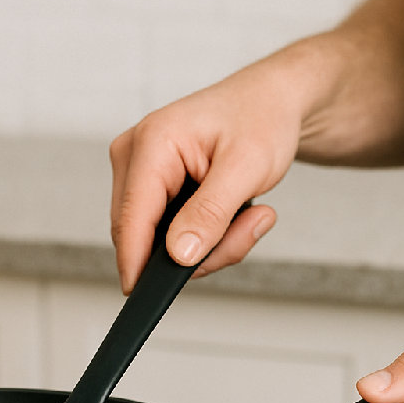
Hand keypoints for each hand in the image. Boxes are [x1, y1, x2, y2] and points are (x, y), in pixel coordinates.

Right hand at [110, 60, 300, 293]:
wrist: (272, 102)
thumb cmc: (262, 119)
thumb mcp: (247, 168)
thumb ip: (210, 213)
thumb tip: (178, 255)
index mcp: (152, 143)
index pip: (131, 218)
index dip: (136, 263)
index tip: (143, 299)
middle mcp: (134, 156)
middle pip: (143, 235)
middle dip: (198, 248)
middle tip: (250, 228)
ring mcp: (140, 172)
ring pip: (158, 240)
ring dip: (209, 243)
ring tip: (251, 214)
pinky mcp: (152, 186)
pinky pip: (168, 233)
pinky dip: (204, 235)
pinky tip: (234, 212)